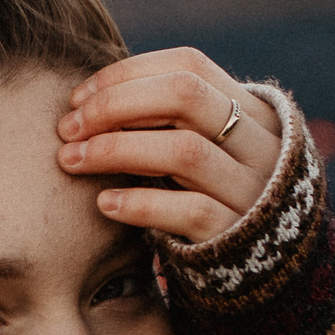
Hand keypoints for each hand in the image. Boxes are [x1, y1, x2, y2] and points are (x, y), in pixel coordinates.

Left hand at [53, 47, 279, 243]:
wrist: (266, 268)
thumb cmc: (215, 199)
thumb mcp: (210, 151)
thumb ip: (172, 122)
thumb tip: (91, 98)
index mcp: (252, 111)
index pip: (187, 66)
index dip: (126, 74)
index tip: (79, 99)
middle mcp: (259, 144)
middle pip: (184, 96)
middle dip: (115, 105)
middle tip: (68, 128)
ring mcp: (252, 191)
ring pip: (184, 152)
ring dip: (116, 149)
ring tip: (71, 160)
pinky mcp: (237, 235)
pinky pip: (189, 211)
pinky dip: (141, 203)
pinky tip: (105, 203)